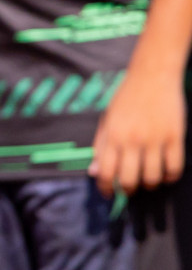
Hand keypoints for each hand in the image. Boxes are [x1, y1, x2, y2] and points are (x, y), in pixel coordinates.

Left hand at [90, 62, 185, 197]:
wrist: (152, 75)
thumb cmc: (126, 97)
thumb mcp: (107, 119)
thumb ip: (100, 146)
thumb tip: (94, 172)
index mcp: (112, 135)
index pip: (106, 171)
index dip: (106, 188)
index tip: (108, 194)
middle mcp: (133, 139)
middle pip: (130, 179)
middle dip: (128, 190)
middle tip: (129, 189)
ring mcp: (155, 139)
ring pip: (153, 177)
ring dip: (149, 184)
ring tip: (147, 180)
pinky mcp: (175, 137)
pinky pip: (174, 168)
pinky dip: (169, 177)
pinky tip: (165, 174)